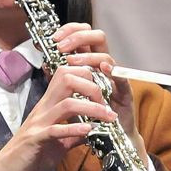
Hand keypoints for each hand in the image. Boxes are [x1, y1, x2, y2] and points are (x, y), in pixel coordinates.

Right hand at [0, 63, 115, 170]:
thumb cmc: (31, 155)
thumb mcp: (58, 143)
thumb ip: (74, 135)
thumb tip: (93, 131)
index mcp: (49, 105)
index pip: (67, 75)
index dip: (88, 77)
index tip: (104, 93)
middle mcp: (44, 108)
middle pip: (68, 79)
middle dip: (92, 87)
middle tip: (107, 104)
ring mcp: (39, 122)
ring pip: (67, 103)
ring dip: (91, 108)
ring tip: (107, 117)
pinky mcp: (36, 139)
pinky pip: (56, 129)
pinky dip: (74, 129)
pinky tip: (89, 131)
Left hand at [53, 23, 147, 163]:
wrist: (112, 139)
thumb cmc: (91, 117)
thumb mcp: (72, 95)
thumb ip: (62, 79)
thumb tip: (45, 63)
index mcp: (91, 64)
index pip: (83, 36)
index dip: (70, 31)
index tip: (55, 37)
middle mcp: (104, 67)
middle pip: (96, 37)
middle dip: (77, 37)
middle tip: (61, 46)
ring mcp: (115, 78)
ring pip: (105, 55)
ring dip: (88, 56)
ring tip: (73, 62)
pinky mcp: (125, 92)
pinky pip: (122, 77)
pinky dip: (114, 70)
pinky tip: (104, 68)